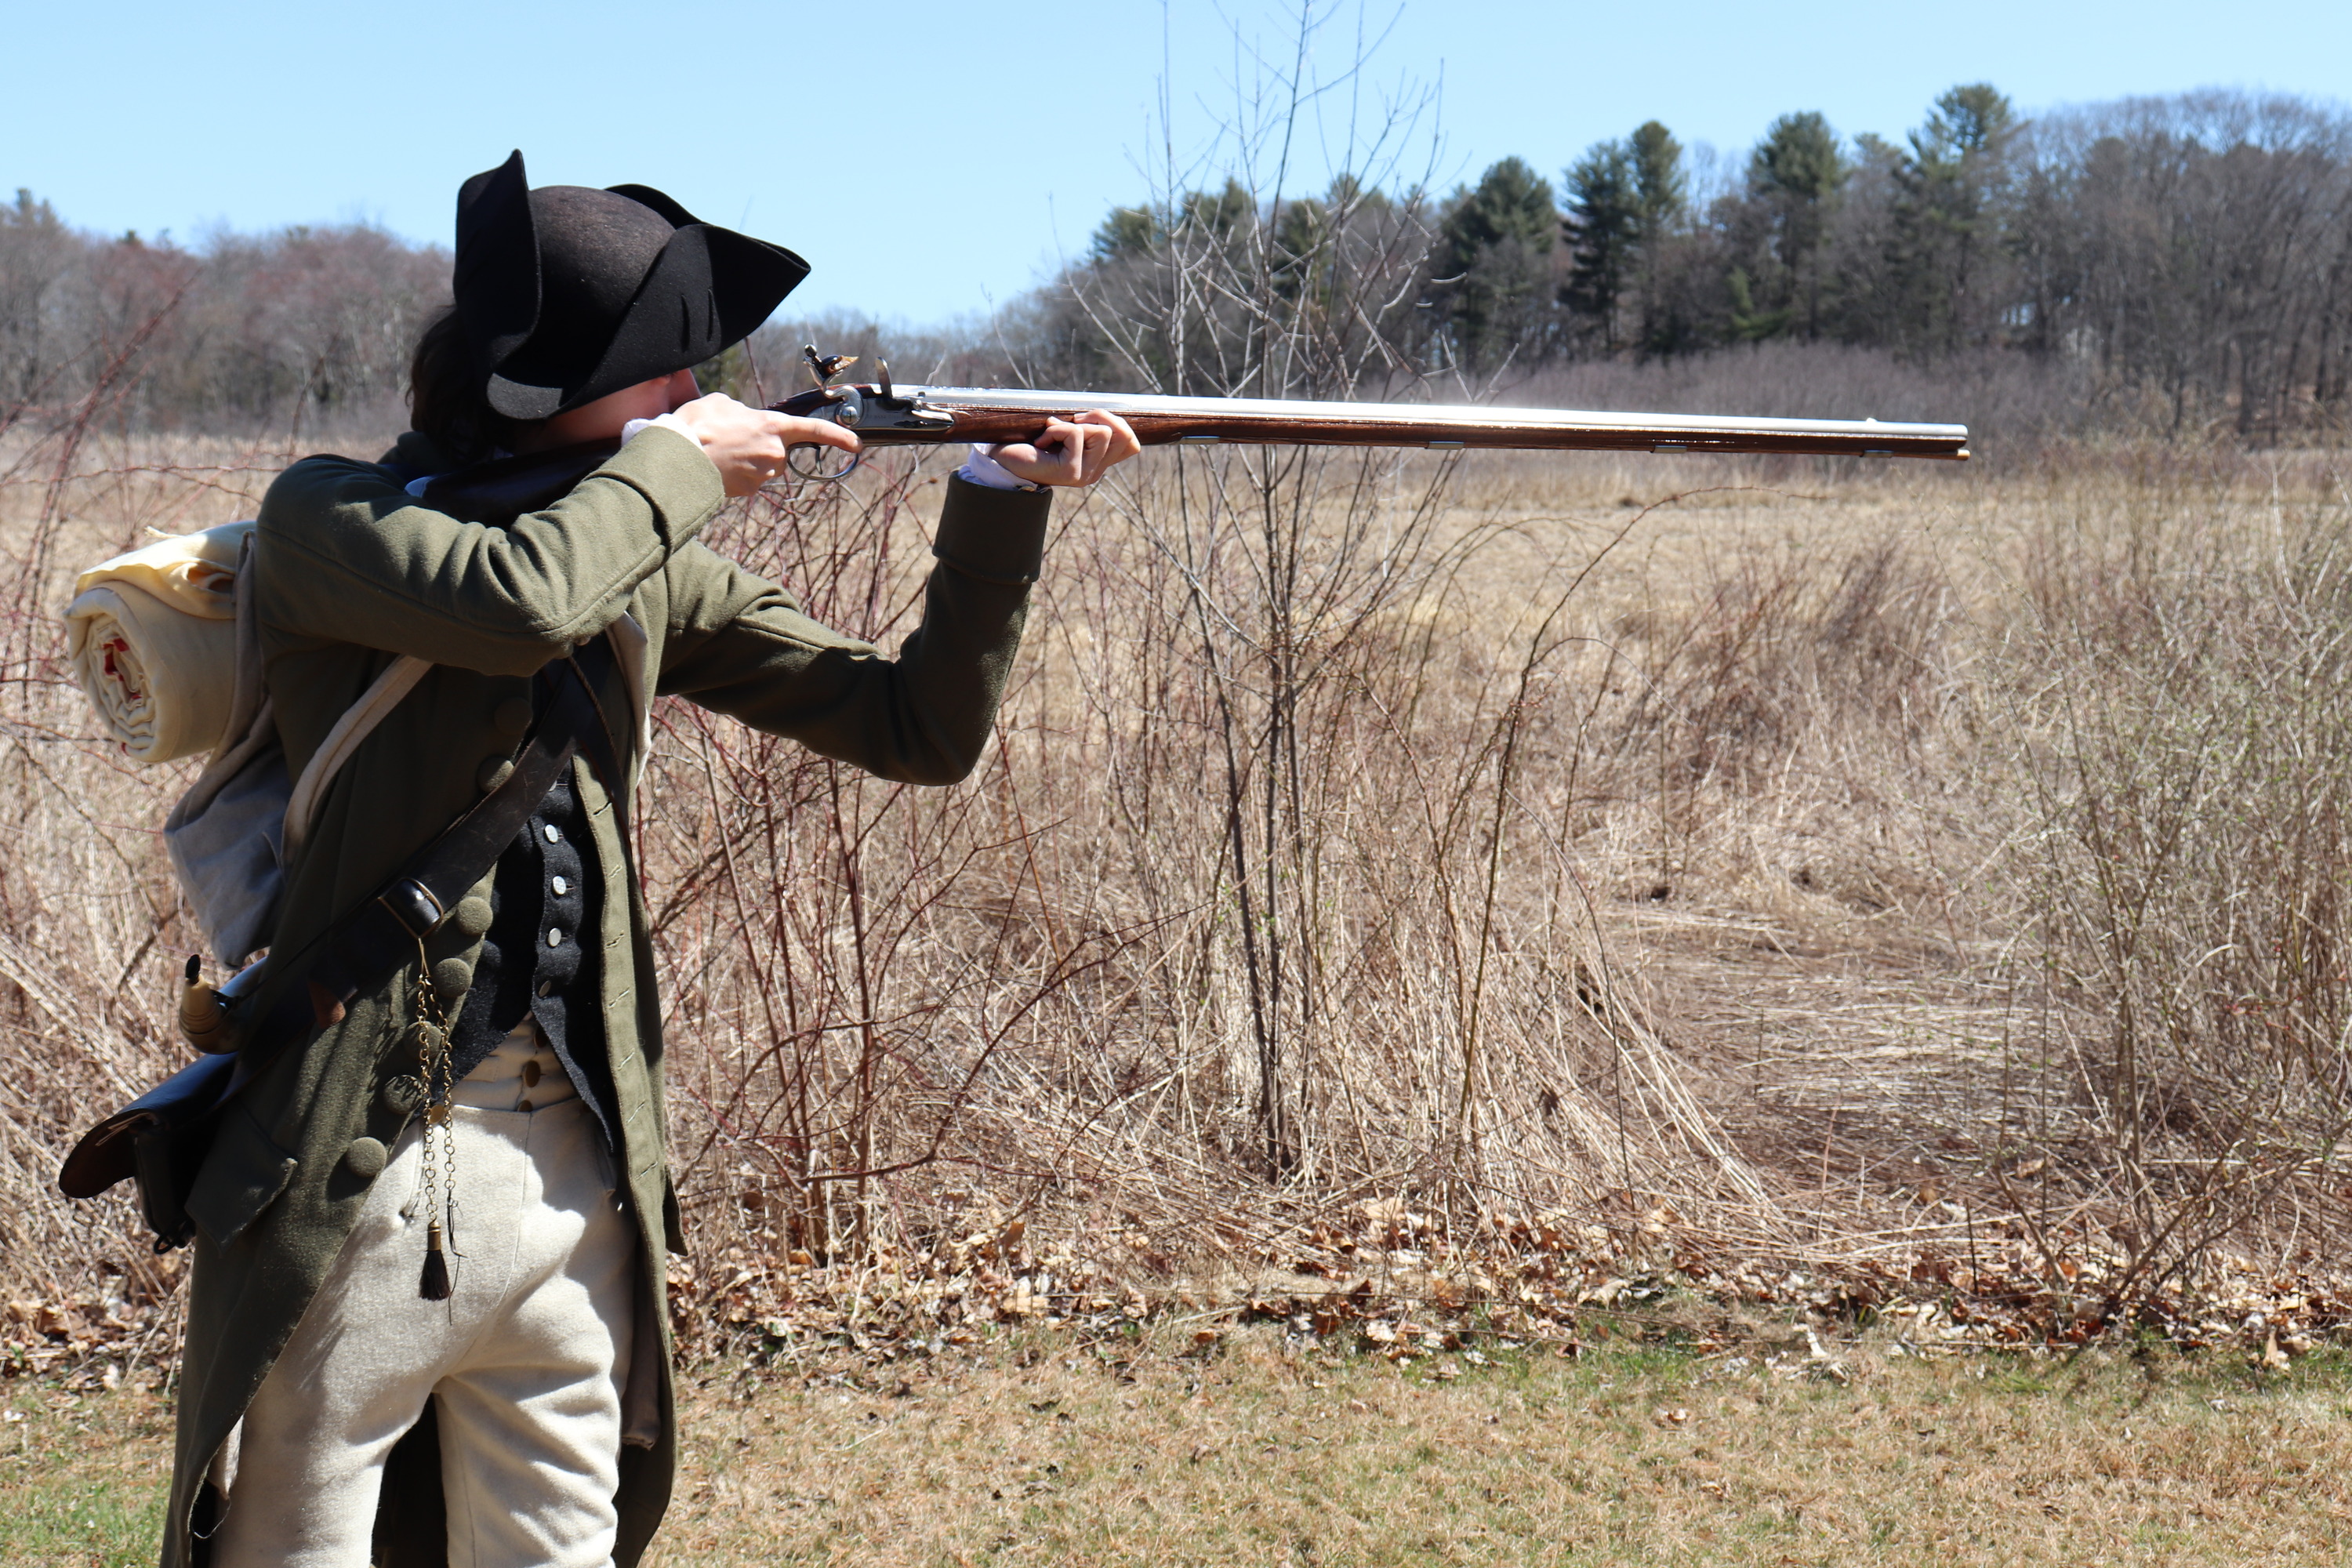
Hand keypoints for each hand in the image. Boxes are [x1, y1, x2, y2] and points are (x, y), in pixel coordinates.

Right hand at [667, 393, 860, 496]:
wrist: (677, 456)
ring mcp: (762, 475)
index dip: (839, 436)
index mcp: (773, 427)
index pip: (814, 430)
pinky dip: (736, 473)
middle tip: (733, 438)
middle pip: (779, 451)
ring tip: (720, 450)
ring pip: (763, 467)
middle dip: (762, 445)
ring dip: (747, 459)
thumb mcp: (723, 403)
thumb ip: (745, 412)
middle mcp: (774, 453)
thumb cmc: (698, 424)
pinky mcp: (748, 492)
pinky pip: (748, 480)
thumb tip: (747, 420)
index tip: (856, 444)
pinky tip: (717, 465)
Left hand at [990, 410, 1141, 487]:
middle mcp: (1095, 471)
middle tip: (1073, 419)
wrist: (1002, 460)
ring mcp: (1085, 475)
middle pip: (1123, 435)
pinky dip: (1056, 429)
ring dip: (1075, 423)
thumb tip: (1094, 412)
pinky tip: (1041, 440)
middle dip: (1099, 416)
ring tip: (1053, 432)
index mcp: (1097, 462)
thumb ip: (1083, 425)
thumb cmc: (1029, 442)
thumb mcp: (1063, 429)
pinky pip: (1075, 435)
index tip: (1086, 419)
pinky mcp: (1071, 472)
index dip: (1118, 423)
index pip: (1132, 444)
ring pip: (1102, 433)